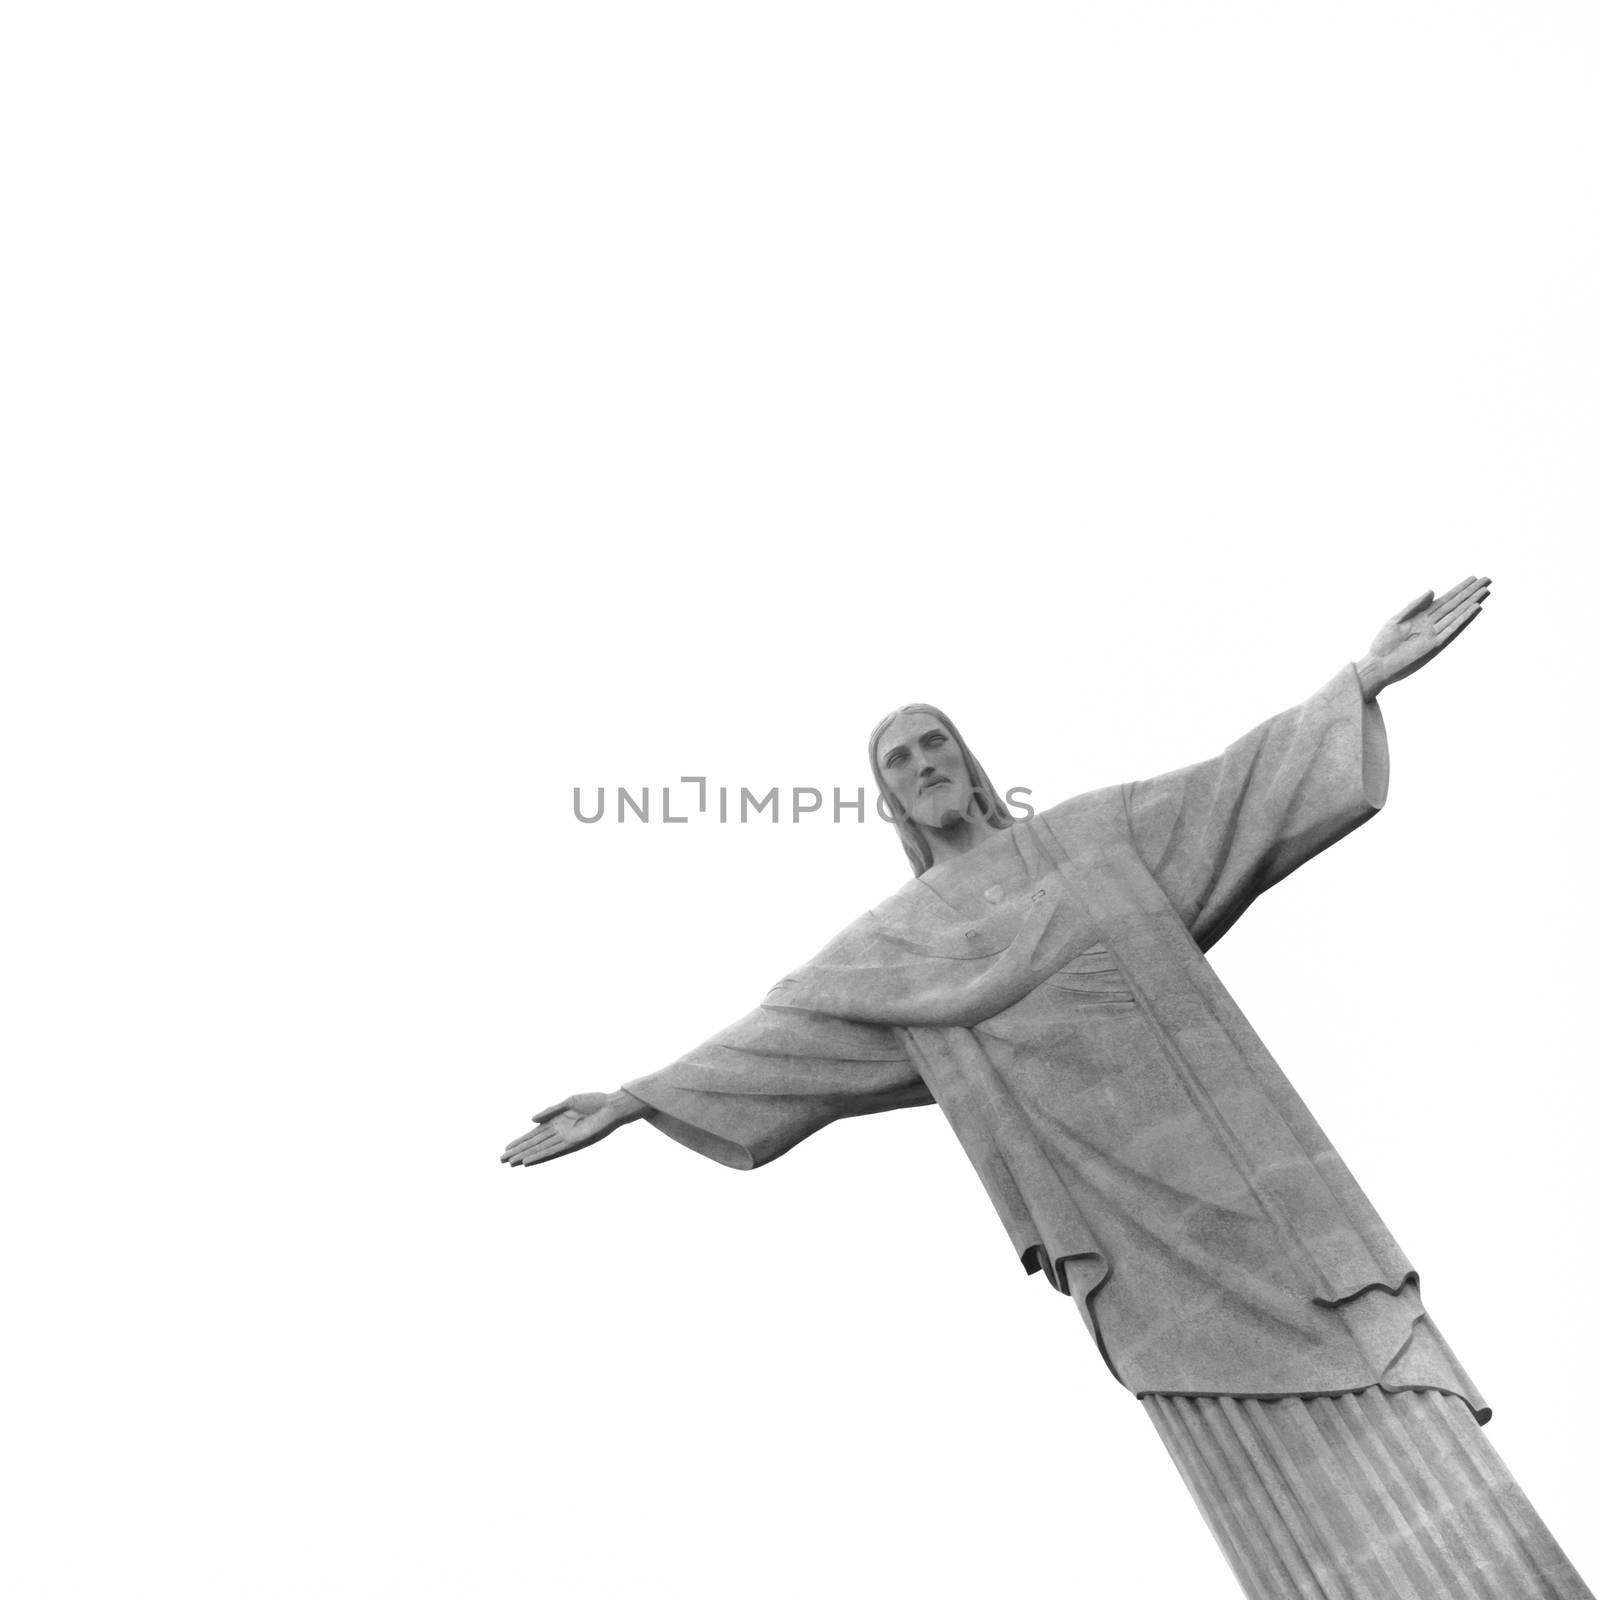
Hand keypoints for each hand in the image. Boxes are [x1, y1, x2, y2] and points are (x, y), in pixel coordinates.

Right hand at [500, 1090, 646, 1166]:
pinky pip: (553, 1151)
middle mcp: (559, 1133)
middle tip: (501, 1159)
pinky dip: (540, 1157)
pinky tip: (528, 1162)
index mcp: (556, 1122)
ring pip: (540, 1149)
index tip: (506, 1148)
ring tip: (510, 1163)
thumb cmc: (593, 1102)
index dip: (520, 1141)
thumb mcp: (568, 1102)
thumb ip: (550, 1111)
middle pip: (534, 1144)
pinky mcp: (573, 1143)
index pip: (534, 1135)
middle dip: (518, 1151)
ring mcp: (565, 1139)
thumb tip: (531, 1119)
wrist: (611, 1106)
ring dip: (525, 1156)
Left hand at [1356, 575, 1490, 698]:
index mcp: (1421, 616)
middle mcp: (1431, 623)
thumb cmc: (1383, 643)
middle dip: (1470, 592)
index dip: (1459, 589)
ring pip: (1456, 614)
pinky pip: (1451, 630)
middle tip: (1487, 579)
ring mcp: (1434, 634)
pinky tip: (1474, 608)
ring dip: (1470, 602)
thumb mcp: (1396, 620)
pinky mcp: (1433, 645)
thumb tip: (1432, 591)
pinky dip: (1463, 619)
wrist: (1377, 665)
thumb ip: (1413, 606)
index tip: (1473, 578)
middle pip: (1455, 604)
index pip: (1445, 599)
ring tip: (1484, 591)